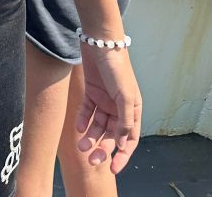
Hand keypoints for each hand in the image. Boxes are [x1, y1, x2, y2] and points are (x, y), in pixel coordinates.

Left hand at [75, 43, 141, 173]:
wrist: (100, 42)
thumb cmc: (117, 68)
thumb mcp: (125, 96)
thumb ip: (124, 120)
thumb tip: (123, 144)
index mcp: (133, 110)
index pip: (129, 139)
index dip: (123, 155)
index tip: (113, 169)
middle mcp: (119, 107)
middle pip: (111, 135)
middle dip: (102, 148)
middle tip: (92, 159)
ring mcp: (105, 100)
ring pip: (97, 125)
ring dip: (91, 136)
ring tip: (82, 145)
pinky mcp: (91, 91)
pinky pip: (87, 111)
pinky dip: (83, 120)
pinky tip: (78, 128)